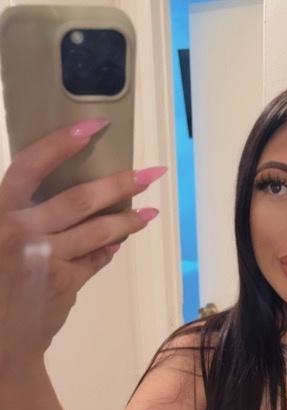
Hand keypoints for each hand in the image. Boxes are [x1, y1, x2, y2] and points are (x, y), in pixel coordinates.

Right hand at [0, 121, 164, 367]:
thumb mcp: (0, 239)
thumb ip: (20, 215)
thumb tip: (68, 196)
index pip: (29, 167)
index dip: (61, 143)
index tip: (94, 126)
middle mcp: (18, 231)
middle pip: (78, 199)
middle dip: (119, 184)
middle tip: (149, 173)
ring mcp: (43, 258)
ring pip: (96, 231)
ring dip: (127, 220)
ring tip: (149, 211)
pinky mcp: (63, 283)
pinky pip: (94, 259)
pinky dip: (108, 248)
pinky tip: (121, 240)